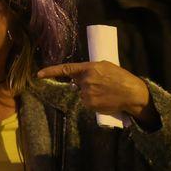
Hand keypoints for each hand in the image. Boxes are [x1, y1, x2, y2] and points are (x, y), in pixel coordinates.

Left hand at [36, 61, 154, 122]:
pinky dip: (92, 101)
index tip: (39, 74)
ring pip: (82, 93)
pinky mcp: (89, 104)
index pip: (66, 69)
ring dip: (90, 93)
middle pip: (77, 83)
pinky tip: (104, 99)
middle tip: (101, 84)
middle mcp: (86, 80)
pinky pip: (86, 102)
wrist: (132, 93)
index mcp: (90, 68)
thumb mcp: (106, 67)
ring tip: (105, 92)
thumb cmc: (121, 78)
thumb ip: (90, 70)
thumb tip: (76, 78)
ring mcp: (87, 93)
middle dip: (84, 84)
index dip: (51, 71)